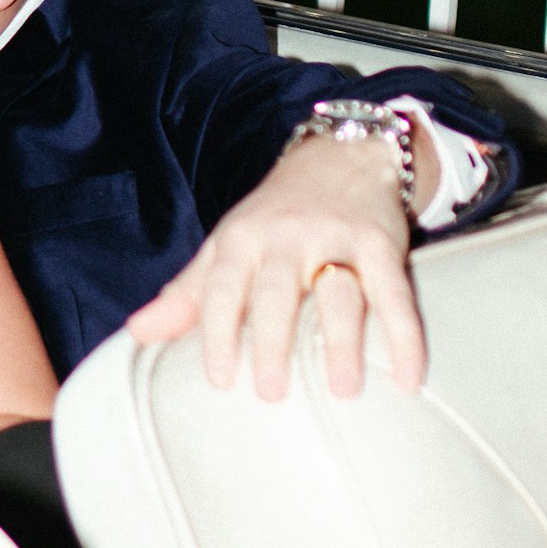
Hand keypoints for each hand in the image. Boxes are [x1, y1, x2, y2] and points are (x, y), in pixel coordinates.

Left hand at [128, 136, 423, 400]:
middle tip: (271, 392)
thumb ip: (187, 294)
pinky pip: (395, 292)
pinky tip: (408, 379)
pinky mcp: (382, 242)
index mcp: (242, 238)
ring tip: (340, 389)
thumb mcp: (228, 245)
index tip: (219, 380)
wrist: (342, 154)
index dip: (216, 332)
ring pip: (339, 290)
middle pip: (277, 289)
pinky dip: (406, 335)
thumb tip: (138, 333)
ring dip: (340, 340)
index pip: (222, 287)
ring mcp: (337, 237)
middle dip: (272, 339)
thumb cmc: (275, 216)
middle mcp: (287, 235)